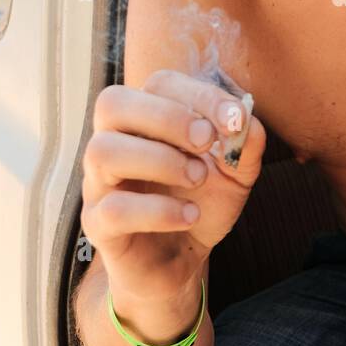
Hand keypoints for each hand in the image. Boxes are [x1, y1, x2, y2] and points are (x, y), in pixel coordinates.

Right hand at [81, 68, 264, 301]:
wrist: (180, 261)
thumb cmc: (199, 204)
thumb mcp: (234, 173)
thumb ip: (245, 145)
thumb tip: (247, 119)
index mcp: (144, 120)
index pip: (158, 84)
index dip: (199, 95)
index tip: (235, 119)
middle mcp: (114, 143)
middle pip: (113, 103)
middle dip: (168, 117)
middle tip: (207, 142)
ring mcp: (99, 183)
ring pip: (103, 151)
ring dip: (160, 160)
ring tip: (197, 178)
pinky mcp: (98, 225)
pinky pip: (113, 209)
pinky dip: (158, 211)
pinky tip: (189, 215)